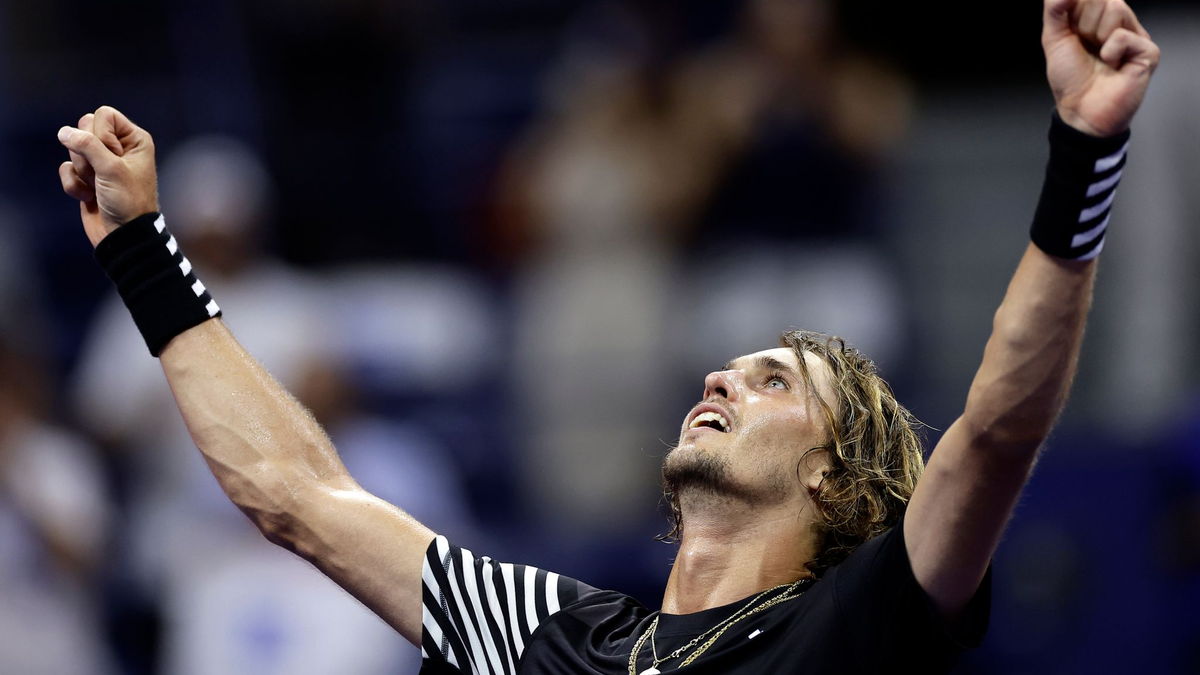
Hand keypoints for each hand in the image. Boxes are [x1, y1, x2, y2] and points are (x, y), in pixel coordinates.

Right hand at [57, 106, 158, 247]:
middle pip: (84, 128)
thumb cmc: (127, 202)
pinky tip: (88, 197)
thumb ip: (87, 145)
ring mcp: (101, 162)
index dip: (101, 134)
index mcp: (134, 139)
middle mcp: (119, 147)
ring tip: (98, 187)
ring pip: (73, 149)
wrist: (123, 236)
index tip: (113, 157)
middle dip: (87, 153)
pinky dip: (74, 184)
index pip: (104, 114)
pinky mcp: (87, 177)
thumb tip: (64, 132)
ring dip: (82, 171)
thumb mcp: (111, 169)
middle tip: (103, 173)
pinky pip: (66, 168)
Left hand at [1042, 0, 1159, 137]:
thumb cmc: (1071, 79)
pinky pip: (1122, 36)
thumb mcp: (1054, 39)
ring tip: (1100, 57)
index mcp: (1098, 17)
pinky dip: (1110, 52)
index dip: (1074, 12)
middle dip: (1083, 25)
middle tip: (1086, 48)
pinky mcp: (1148, 50)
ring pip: (1115, 10)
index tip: (1072, 34)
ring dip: (1096, 37)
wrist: (1081, 111)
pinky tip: (1113, 65)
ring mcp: (1136, 34)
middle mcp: (1120, 22)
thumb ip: (1055, 10)